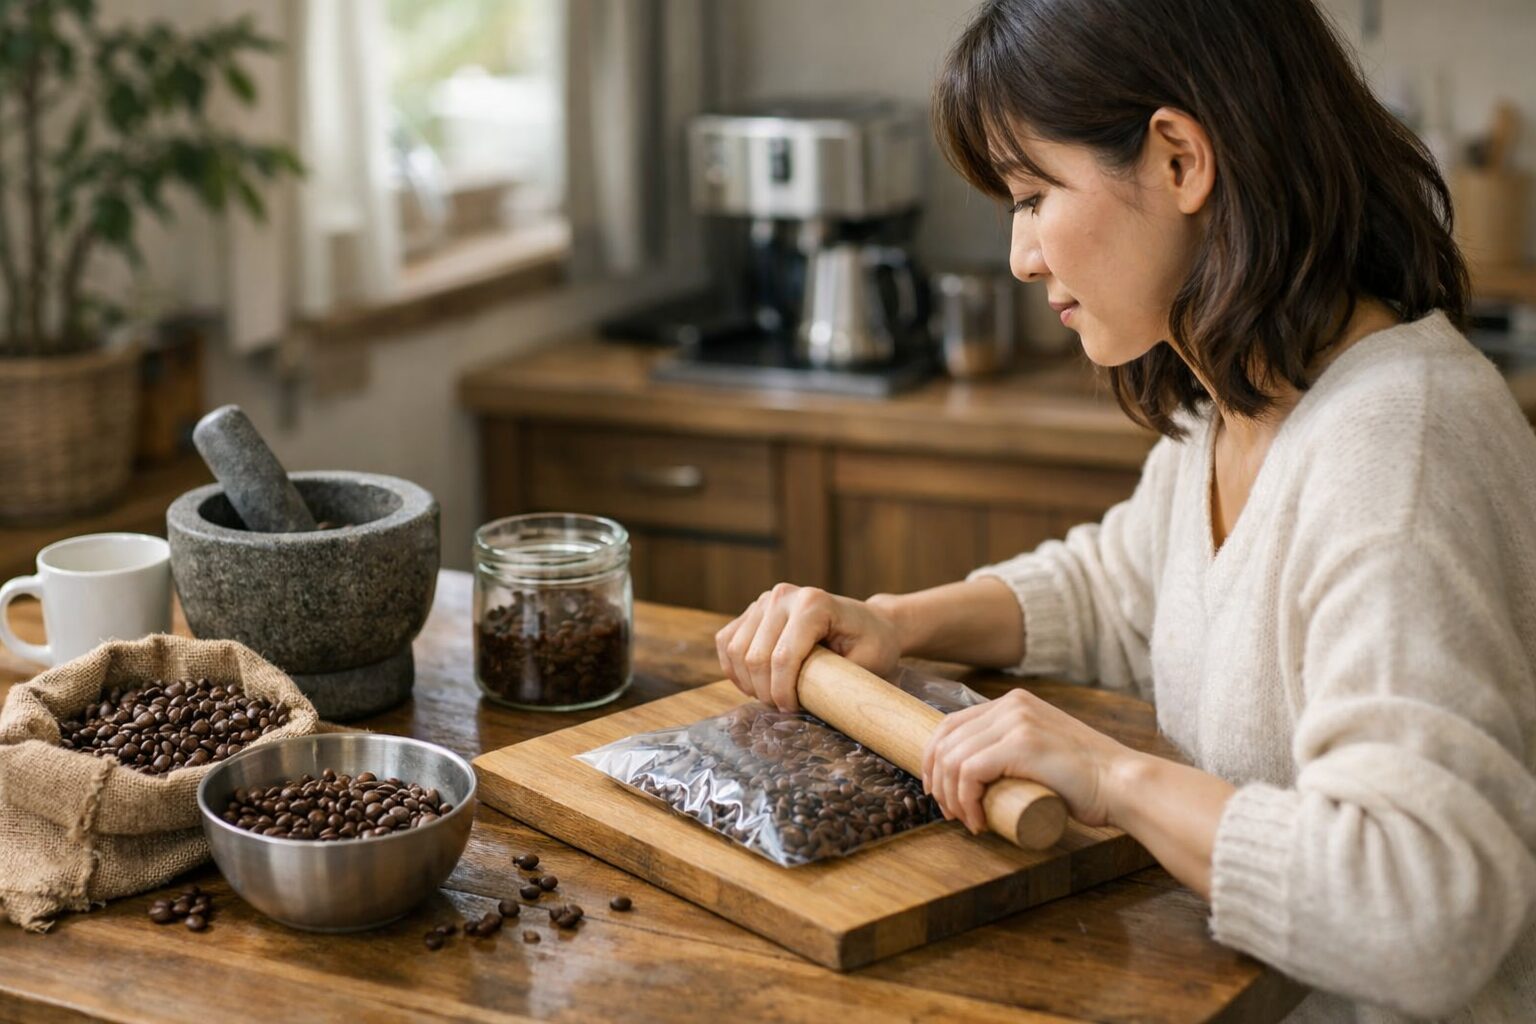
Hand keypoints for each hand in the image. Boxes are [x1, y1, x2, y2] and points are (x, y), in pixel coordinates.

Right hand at [715, 584, 901, 711]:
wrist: (870, 623)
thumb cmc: (872, 645)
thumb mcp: (867, 663)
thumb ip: (837, 680)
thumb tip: (808, 702)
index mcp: (814, 603)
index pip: (783, 656)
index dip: (781, 692)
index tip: (792, 711)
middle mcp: (784, 595)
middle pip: (755, 656)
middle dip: (765, 691)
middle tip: (783, 708)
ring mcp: (766, 600)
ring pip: (736, 649)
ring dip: (747, 682)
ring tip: (771, 696)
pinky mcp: (754, 610)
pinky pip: (727, 641)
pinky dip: (734, 667)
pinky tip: (753, 682)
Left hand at [921, 687, 1139, 831]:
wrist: (1122, 783)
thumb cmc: (1086, 780)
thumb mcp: (1041, 750)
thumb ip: (1015, 748)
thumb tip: (980, 774)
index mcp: (1013, 703)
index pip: (951, 724)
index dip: (934, 759)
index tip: (938, 790)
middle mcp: (1011, 705)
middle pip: (946, 741)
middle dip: (938, 781)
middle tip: (949, 812)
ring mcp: (1015, 722)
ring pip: (953, 759)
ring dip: (951, 797)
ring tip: (966, 820)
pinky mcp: (1021, 745)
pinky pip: (969, 772)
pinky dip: (965, 801)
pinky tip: (977, 820)